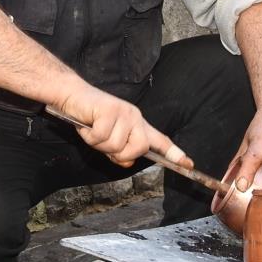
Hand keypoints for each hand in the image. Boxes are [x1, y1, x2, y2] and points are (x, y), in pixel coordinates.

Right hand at [50, 85, 192, 168]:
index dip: (174, 154)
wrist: (73, 96)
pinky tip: (87, 124)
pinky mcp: (110, 110)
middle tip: (103, 142)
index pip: (159, 140)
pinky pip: (101, 137)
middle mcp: (135, 118)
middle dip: (119, 153)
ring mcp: (124, 113)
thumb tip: (128, 162)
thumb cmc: (90, 119)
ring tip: (93, 130)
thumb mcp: (108, 140)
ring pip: (117, 146)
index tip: (188, 164)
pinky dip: (90, 136)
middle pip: (138, 149)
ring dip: (99, 144)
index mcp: (137, 125)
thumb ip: (120, 152)